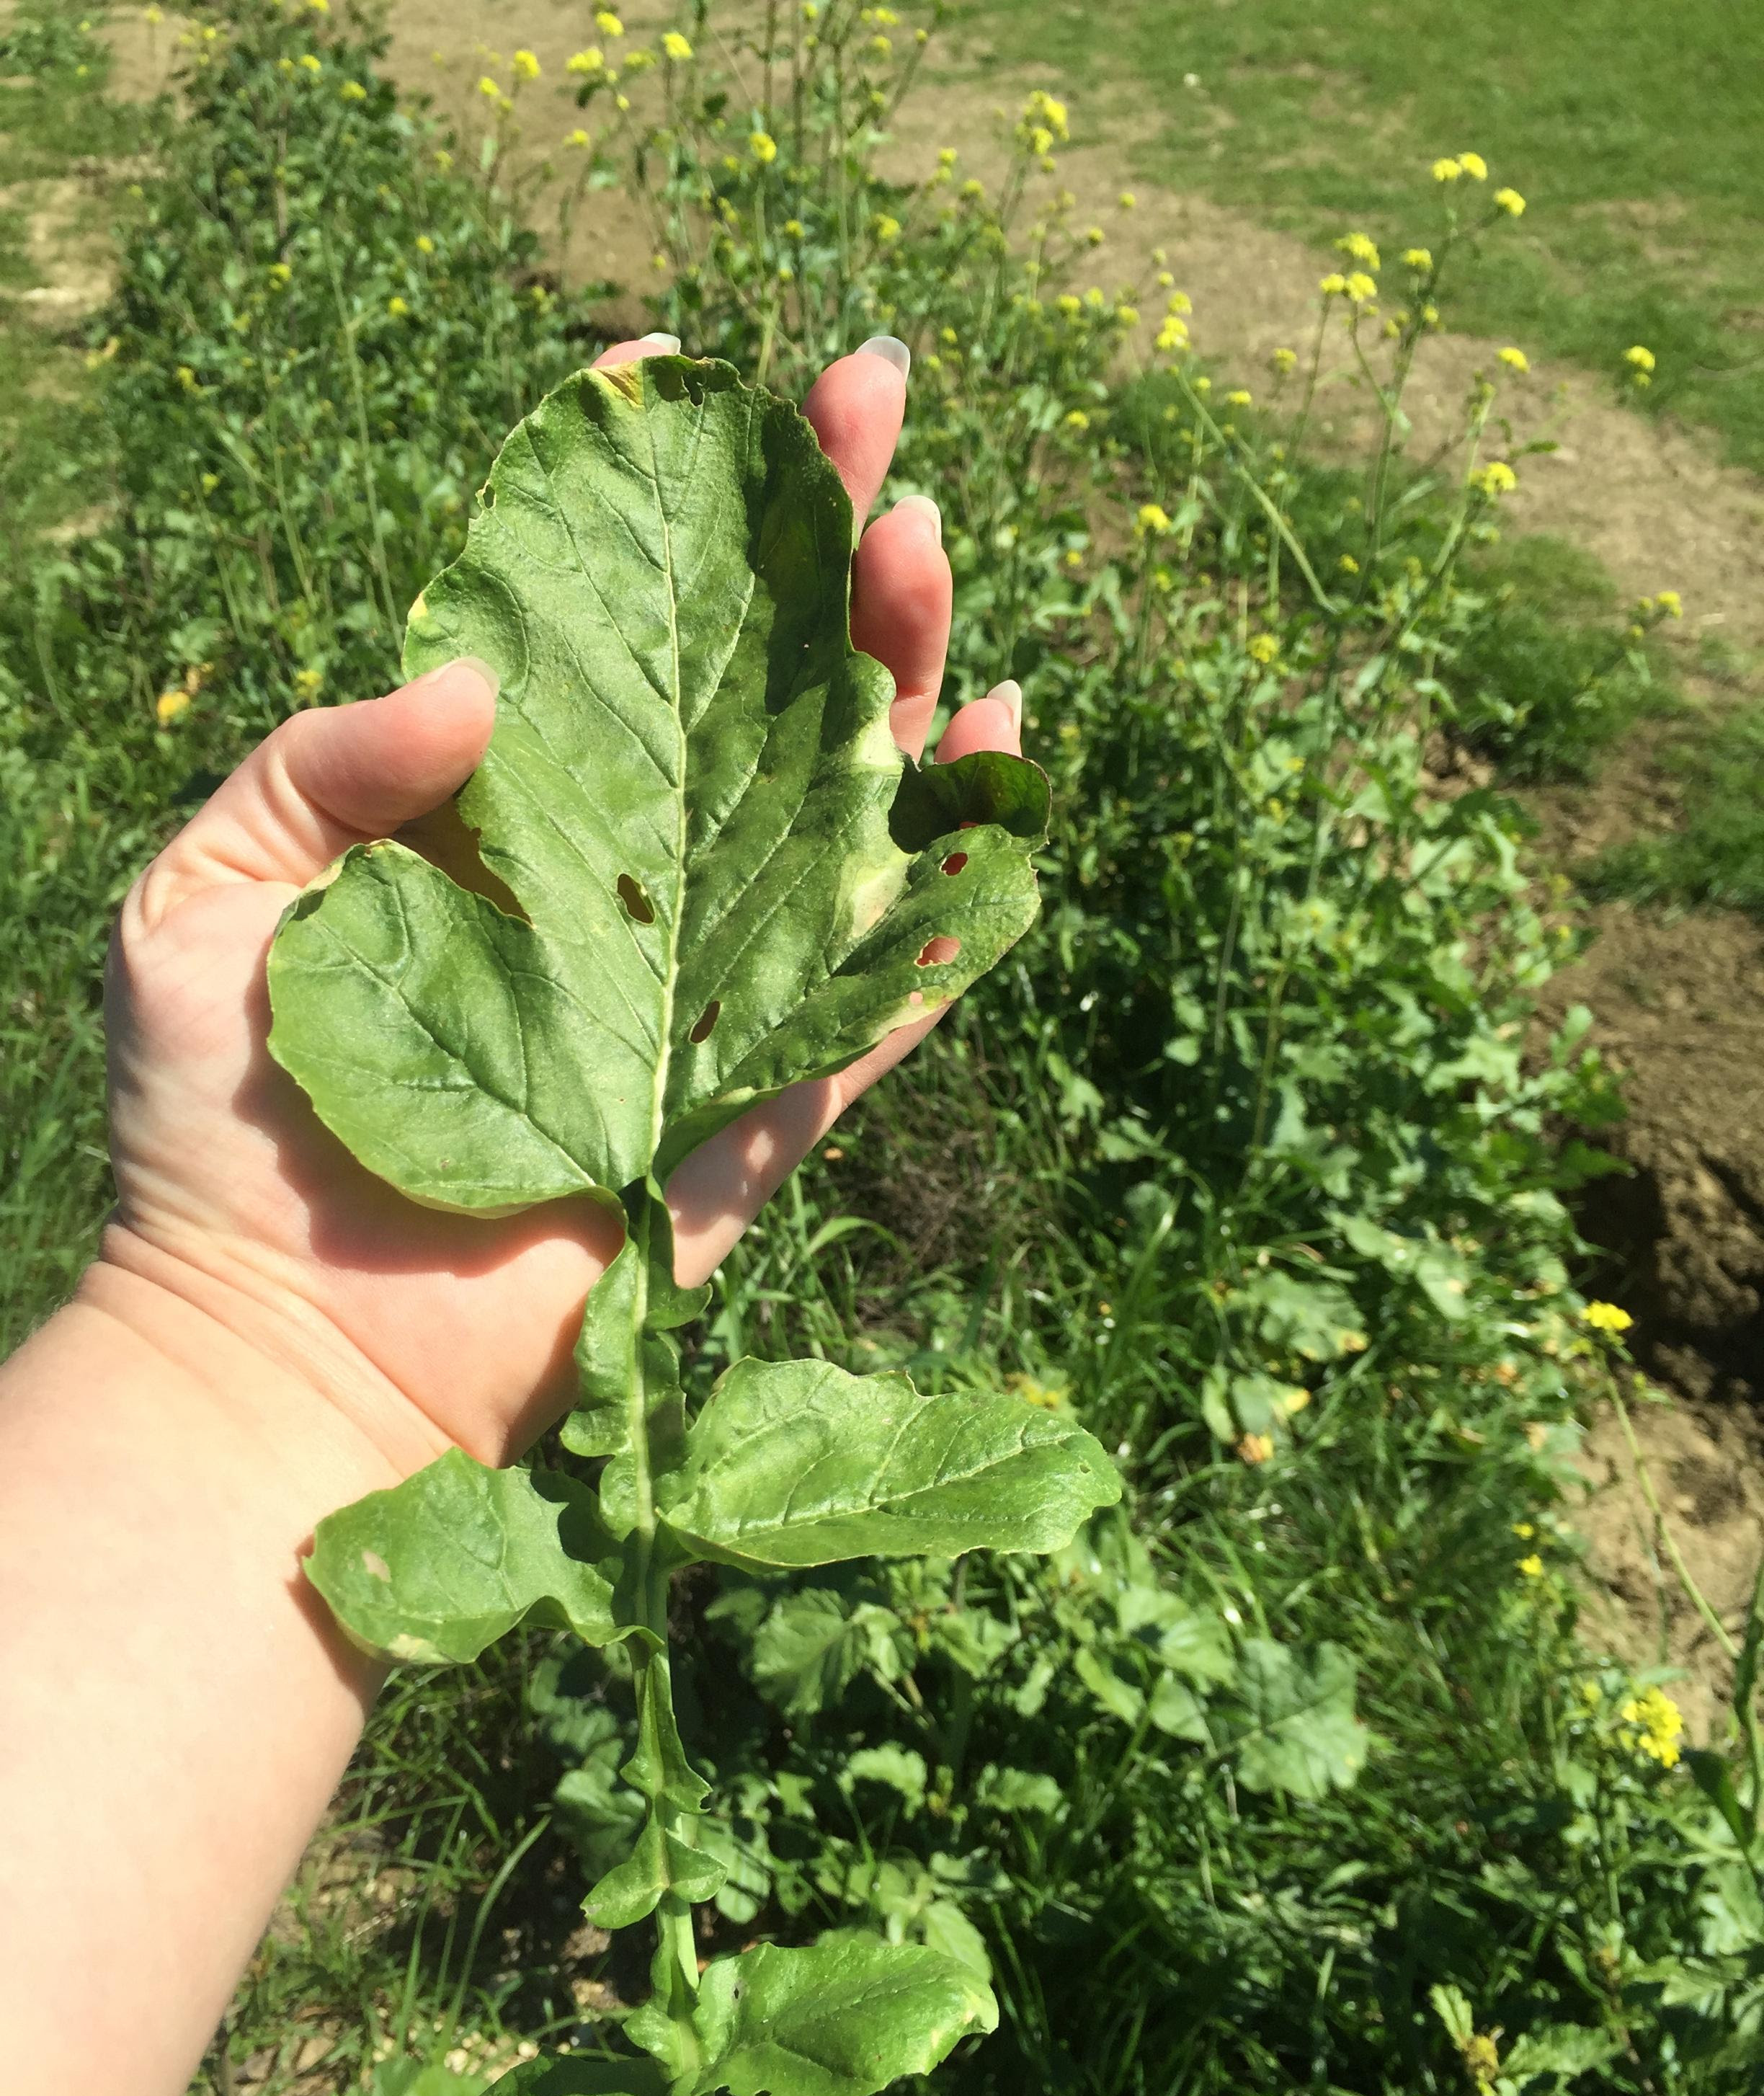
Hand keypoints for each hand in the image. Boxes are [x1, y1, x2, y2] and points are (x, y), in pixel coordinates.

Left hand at [101, 336, 1023, 1470]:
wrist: (283, 1361)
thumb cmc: (216, 1138)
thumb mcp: (200, 904)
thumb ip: (312, 768)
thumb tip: (467, 674)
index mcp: (487, 822)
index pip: (587, 631)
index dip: (639, 505)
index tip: (684, 372)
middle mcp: (615, 886)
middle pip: (745, 685)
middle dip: (809, 536)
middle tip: (867, 398)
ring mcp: (702, 991)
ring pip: (836, 801)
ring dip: (894, 664)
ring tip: (921, 535)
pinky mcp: (764, 1104)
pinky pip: (886, 977)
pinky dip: (955, 874)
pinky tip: (999, 742)